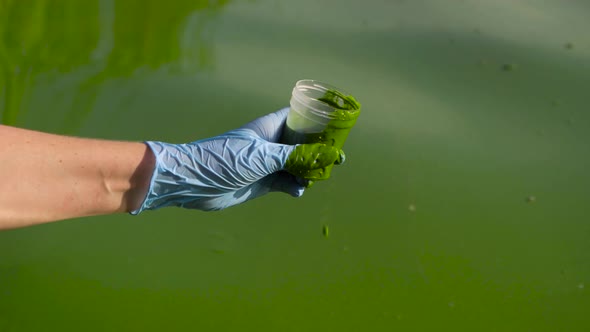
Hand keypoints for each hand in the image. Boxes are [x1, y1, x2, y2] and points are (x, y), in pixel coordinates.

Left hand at [131, 108, 343, 212]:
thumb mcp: (262, 156)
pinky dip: (295, 186)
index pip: (299, 117)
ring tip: (316, 178)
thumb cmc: (223, 159)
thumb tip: (327, 156)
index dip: (318, 121)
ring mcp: (265, 164)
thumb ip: (295, 156)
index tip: (336, 128)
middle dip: (319, 152)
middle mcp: (270, 143)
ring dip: (308, 172)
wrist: (193, 182)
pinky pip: (286, 183)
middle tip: (337, 160)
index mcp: (269, 127)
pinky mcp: (262, 183)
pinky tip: (298, 190)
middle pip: (302, 143)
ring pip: (296, 165)